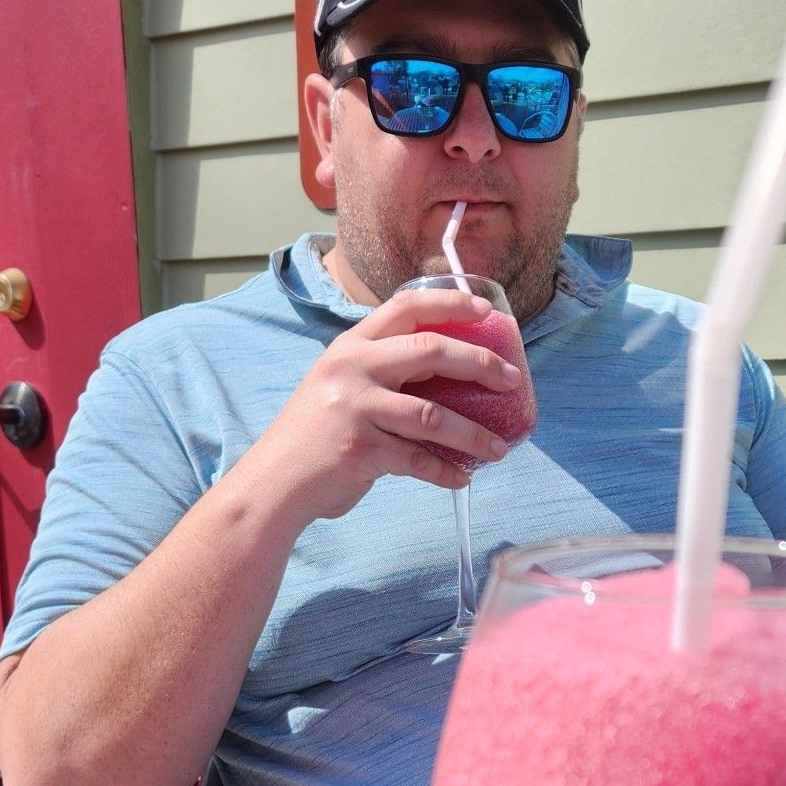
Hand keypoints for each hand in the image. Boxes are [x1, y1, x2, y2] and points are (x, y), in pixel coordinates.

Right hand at [249, 286, 525, 524]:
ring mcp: (356, 408)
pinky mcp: (362, 449)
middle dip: (480, 364)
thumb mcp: (340, 386)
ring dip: (474, 434)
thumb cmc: (314, 436)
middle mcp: (352, 368)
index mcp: (350, 346)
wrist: (274, 482)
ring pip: (433, 415)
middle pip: (431, 351)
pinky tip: (462, 478)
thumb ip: (380, 372)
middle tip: (512, 379)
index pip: (406, 307)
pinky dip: (445, 471)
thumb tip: (447, 375)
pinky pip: (418, 460)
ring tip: (500, 448)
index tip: (488, 311)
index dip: (451, 304)